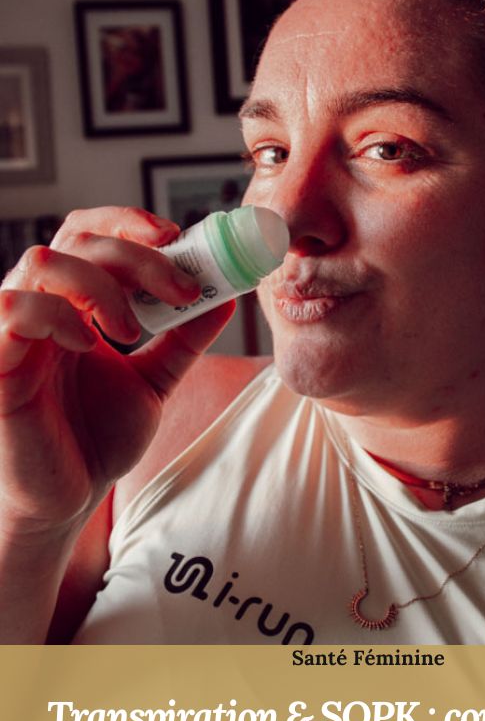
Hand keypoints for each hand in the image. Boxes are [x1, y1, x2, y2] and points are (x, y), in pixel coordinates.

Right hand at [0, 207, 234, 541]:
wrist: (68, 498)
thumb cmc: (95, 438)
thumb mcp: (154, 379)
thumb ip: (184, 338)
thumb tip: (226, 298)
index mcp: (71, 301)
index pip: (88, 232)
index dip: (129, 222)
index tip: (179, 240)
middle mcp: (38, 306)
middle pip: (76, 238)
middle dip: (138, 256)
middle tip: (182, 290)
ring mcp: (11, 331)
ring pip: (42, 261)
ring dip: (101, 283)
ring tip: (132, 329)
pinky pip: (13, 310)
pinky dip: (59, 314)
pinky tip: (91, 344)